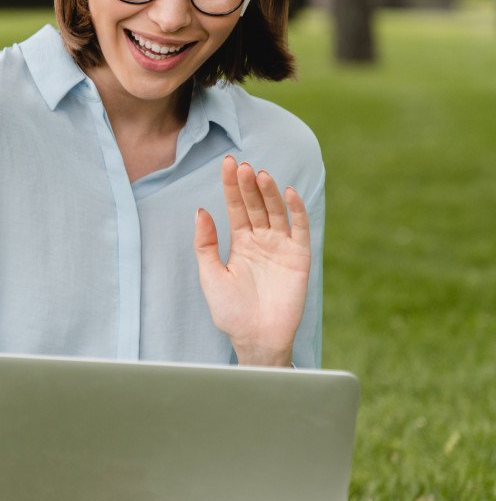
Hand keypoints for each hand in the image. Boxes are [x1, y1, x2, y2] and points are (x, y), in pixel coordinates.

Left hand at [193, 155, 310, 365]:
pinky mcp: (299, 257)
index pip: (236, 206)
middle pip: (255, 205)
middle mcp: (262, 240)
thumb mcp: (210, 274)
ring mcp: (281, 247)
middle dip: (248, 185)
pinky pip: (299, 229)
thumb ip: (205, 243)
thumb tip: (201, 210)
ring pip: (276, 212)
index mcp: (240, 242)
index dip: (231, 185)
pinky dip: (296, 210)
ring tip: (260, 174)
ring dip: (269, 192)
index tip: (227, 163)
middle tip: (242, 165)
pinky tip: (287, 192)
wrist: (255, 337)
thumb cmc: (230, 310)